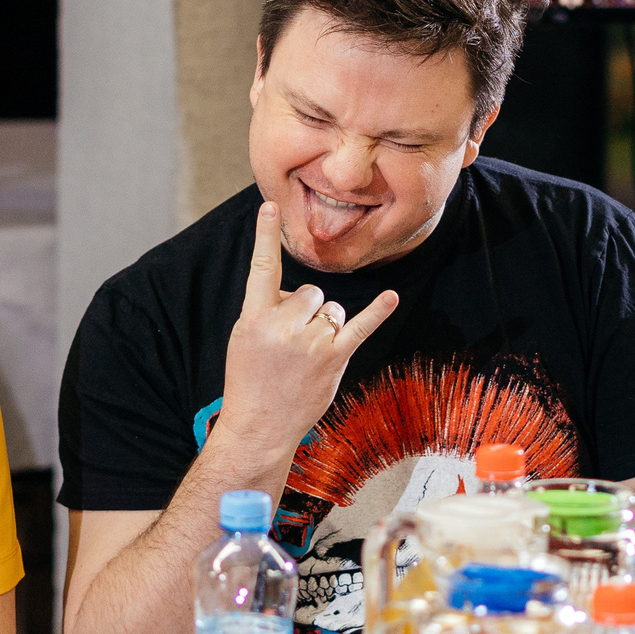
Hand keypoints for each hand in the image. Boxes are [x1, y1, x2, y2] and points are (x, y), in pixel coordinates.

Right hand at [213, 202, 397, 457]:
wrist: (259, 427)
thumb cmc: (250, 380)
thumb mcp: (244, 338)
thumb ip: (268, 310)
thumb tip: (298, 294)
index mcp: (253, 318)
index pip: (261, 268)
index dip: (265, 235)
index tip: (270, 206)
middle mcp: (283, 326)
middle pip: (310, 291)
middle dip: (305, 312)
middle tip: (290, 344)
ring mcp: (310, 343)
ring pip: (331, 309)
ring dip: (325, 327)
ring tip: (306, 358)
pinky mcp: (334, 359)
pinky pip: (359, 327)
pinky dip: (377, 312)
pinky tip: (391, 298)